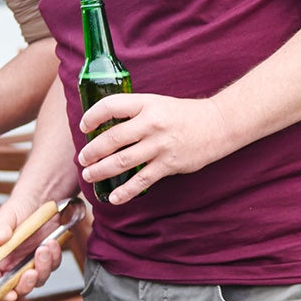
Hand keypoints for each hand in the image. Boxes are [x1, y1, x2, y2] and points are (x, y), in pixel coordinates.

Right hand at [0, 197, 66, 300]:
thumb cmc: (18, 208)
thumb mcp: (7, 215)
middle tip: (32, 273)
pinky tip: (52, 242)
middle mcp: (10, 265)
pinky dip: (53, 257)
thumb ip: (1, 228)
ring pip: (37, 280)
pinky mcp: (45, 259)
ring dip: (42, 267)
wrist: (40, 200)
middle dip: (25, 285)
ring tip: (44, 247)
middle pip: (16, 288)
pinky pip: (51, 266)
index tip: (10, 294)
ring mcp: (29, 263)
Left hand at [79, 93, 235, 203]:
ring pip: (122, 161)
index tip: (84, 126)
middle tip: (82, 158)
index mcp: (147, 104)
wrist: (218, 124)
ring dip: (101, 170)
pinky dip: (125, 191)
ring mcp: (160, 145)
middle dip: (92, 151)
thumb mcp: (158, 104)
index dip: (92, 116)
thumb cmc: (186, 114)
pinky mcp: (169, 164)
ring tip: (90, 175)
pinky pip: (142, 180)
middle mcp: (152, 123)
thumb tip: (109, 128)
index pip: (111, 106)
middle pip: (112, 138)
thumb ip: (136, 113)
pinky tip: (114, 197)